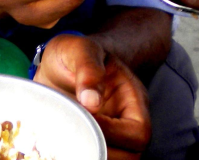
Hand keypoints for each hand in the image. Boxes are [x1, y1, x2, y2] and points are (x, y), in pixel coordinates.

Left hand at [33, 34, 151, 158]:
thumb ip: (88, 68)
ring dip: (90, 155)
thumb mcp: (79, 49)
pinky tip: (61, 148)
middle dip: (101, 151)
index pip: (138, 131)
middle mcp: (125, 120)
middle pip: (131, 156)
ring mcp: (110, 134)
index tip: (82, 118)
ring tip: (65, 142)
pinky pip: (95, 156)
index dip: (112, 133)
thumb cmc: (75, 52)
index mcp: (132, 98)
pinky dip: (81, 155)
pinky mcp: (91, 141)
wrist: (60, 60)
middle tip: (71, 137)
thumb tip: (92, 102)